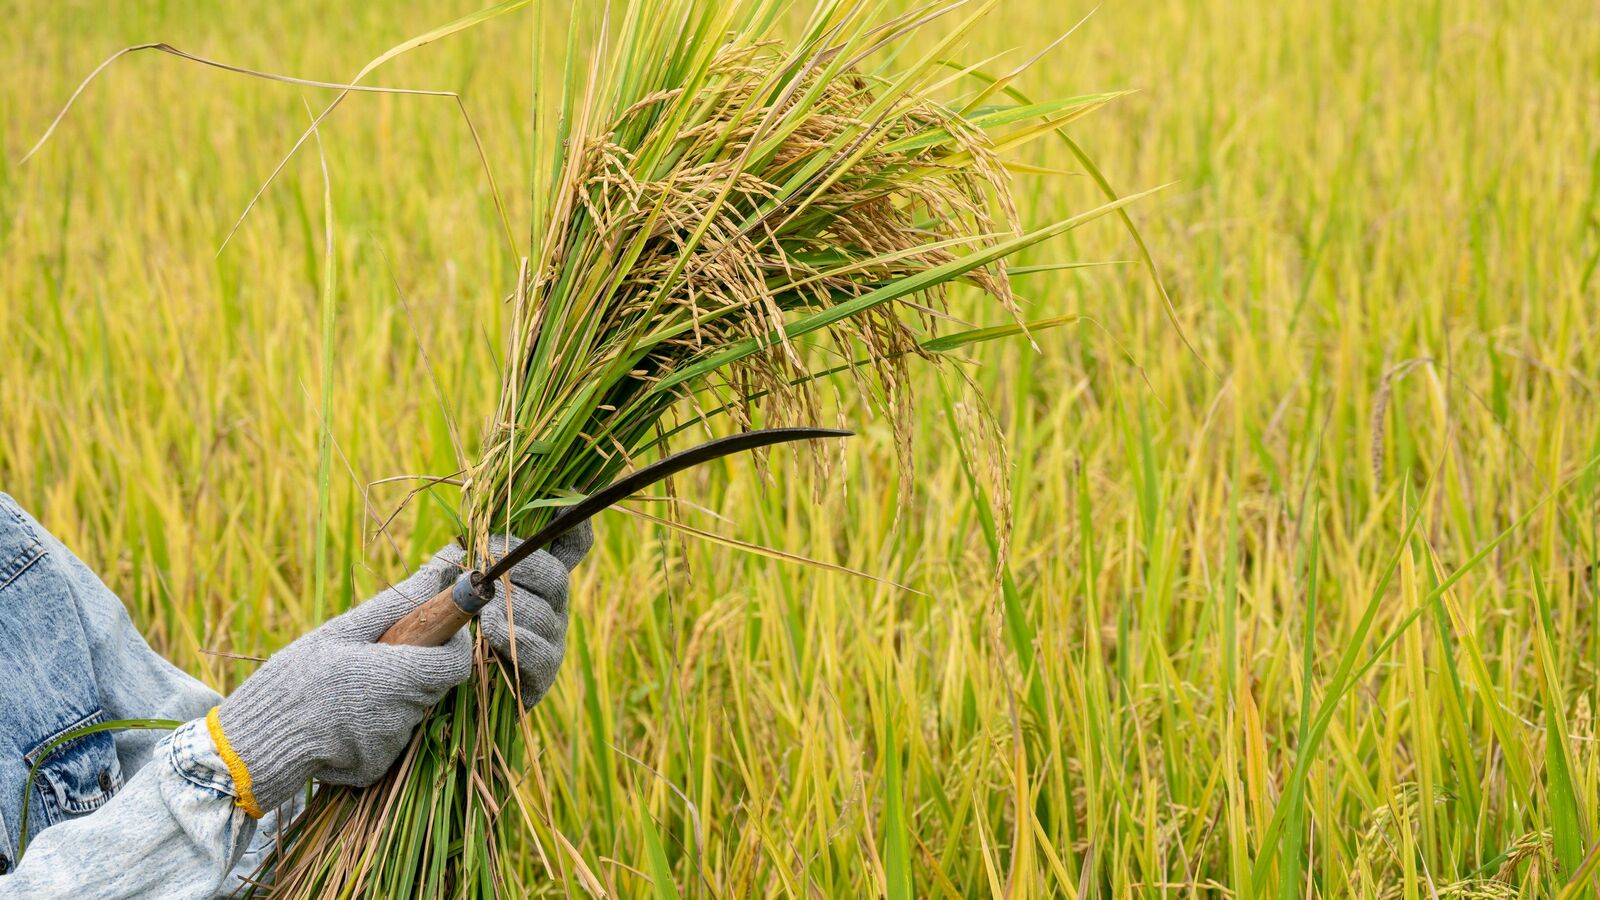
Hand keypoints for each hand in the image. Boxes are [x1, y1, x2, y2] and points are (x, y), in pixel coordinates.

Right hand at [212, 558, 470, 815]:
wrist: (253, 743)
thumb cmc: (296, 677)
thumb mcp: (340, 632)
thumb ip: (396, 604)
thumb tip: (439, 568)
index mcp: (398, 676)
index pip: (456, 664)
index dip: (450, 645)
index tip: (432, 632)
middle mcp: (402, 714)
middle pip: (432, 685)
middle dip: (414, 667)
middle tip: (374, 659)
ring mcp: (390, 745)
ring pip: (408, 711)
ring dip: (389, 697)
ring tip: (343, 691)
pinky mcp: (375, 767)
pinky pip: (386, 739)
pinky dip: (370, 727)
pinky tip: (338, 721)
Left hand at [438, 522, 591, 707]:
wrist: (436, 693)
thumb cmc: (443, 634)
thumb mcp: (444, 591)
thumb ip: (454, 564)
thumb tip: (460, 543)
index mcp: (535, 577)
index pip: (570, 545)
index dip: (574, 522)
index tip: (571, 493)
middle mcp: (552, 604)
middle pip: (556, 574)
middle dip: (521, 564)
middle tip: (488, 562)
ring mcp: (552, 639)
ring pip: (545, 611)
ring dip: (510, 605)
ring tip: (480, 608)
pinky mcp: (543, 674)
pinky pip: (539, 651)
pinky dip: (513, 637)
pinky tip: (491, 630)